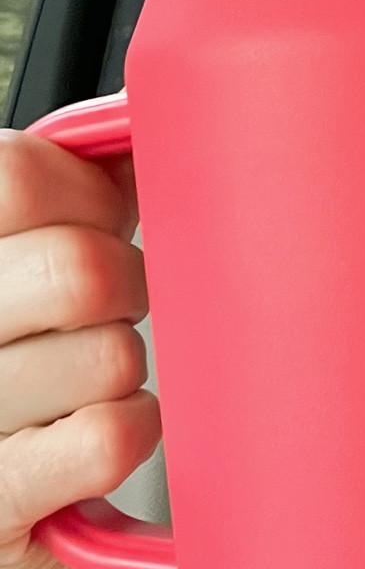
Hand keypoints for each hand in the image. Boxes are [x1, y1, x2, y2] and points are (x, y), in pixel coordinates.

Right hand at [0, 129, 160, 568]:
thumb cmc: (6, 380)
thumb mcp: (15, 272)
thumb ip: (71, 195)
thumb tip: (146, 129)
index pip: (16, 173)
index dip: (87, 195)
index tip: (99, 224)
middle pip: (80, 268)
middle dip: (126, 288)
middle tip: (110, 313)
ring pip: (108, 356)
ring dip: (124, 371)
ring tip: (84, 387)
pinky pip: (110, 435)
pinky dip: (131, 433)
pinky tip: (97, 439)